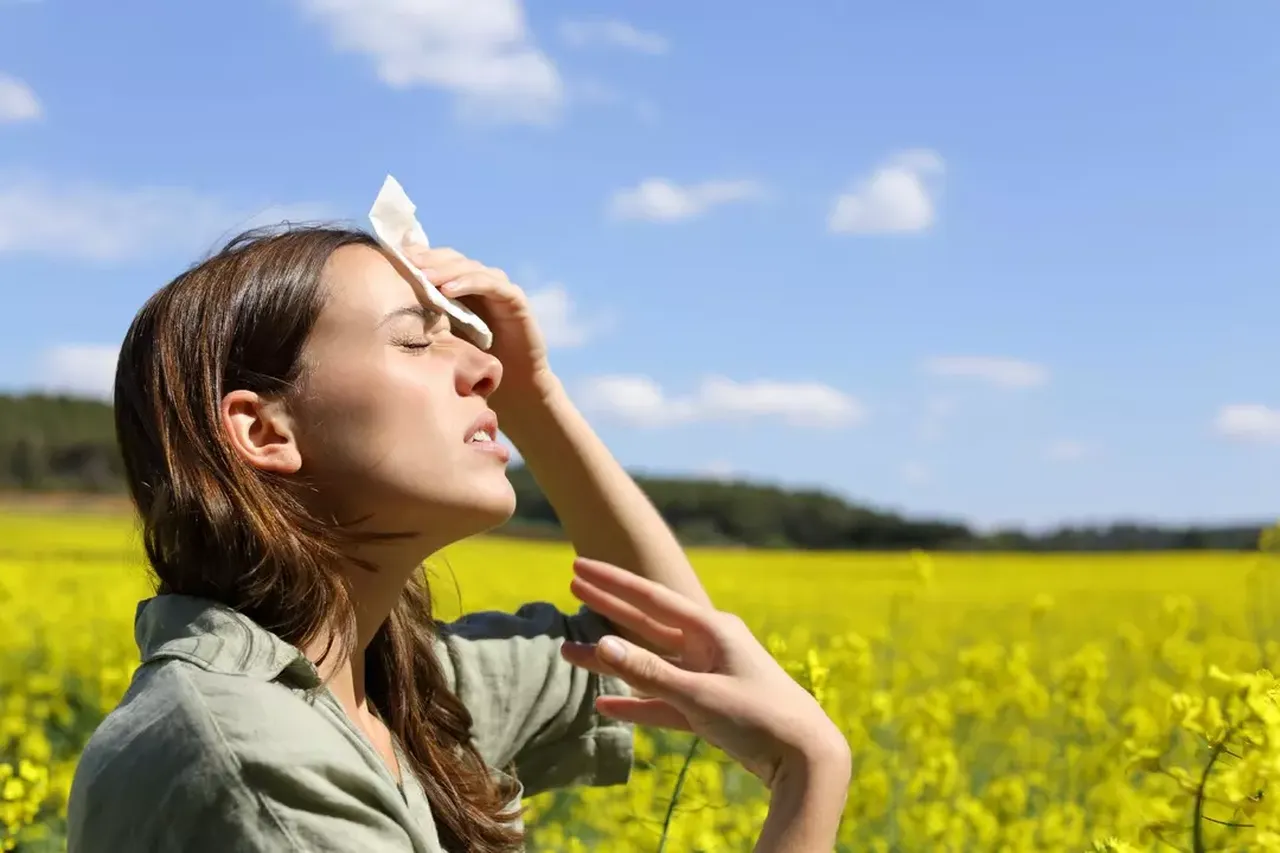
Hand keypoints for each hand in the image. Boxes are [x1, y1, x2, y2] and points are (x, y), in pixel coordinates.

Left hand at [402, 246, 553, 403]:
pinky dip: (469, 283)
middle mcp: (480, 283)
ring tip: (423, 276)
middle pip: (451, 259)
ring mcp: (498, 288)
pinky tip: (448, 290)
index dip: (416, 257)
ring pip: (469, 267)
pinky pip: (491, 283)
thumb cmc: (474, 365)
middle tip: (405, 262)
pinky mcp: (515, 299)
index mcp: (461, 288)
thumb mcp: (441, 339)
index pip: (437, 261)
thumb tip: (381, 309)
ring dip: (445, 270)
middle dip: (427, 259)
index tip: (391, 258)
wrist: (514, 387)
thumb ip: (422, 320)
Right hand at [560, 557, 850, 789]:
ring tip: (570, 652)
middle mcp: (709, 646)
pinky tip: (605, 704)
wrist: (805, 757)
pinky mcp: (708, 708)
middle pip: (647, 624)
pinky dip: (635, 702)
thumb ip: (649, 672)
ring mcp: (708, 677)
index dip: (613, 583)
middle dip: (608, 608)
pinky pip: (662, 701)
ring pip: (650, 664)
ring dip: (612, 661)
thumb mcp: (700, 694)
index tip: (579, 565)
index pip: (651, 599)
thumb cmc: (759, 716)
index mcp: (712, 630)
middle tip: (571, 585)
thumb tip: (601, 644)